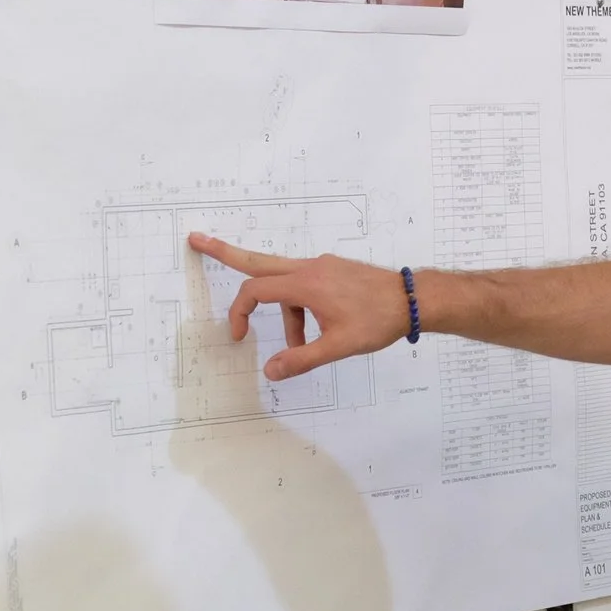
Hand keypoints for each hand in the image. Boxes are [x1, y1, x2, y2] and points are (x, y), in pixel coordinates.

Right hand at [188, 233, 407, 380]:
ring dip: (281, 311)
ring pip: (284, 281)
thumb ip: (301, 359)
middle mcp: (310, 268)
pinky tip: (316, 331)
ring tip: (300, 346)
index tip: (238, 336)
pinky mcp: (334, 271)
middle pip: (258, 261)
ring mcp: (323, 266)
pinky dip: (299, 306)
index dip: (238, 313)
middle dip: (226, 253)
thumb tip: (269, 371)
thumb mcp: (338, 346)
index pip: (256, 291)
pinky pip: (304, 285)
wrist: (413, 300)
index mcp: (306, 283)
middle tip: (196, 239)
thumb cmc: (379, 321)